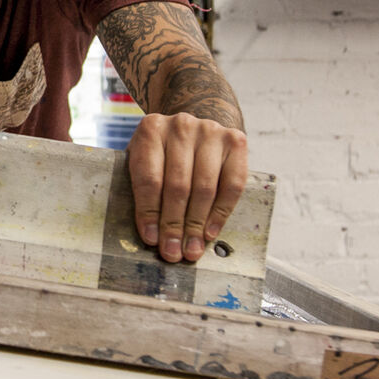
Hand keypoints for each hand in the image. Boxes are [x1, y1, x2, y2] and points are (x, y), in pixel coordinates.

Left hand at [126, 113, 248, 263]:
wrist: (195, 126)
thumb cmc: (163, 152)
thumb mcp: (143, 159)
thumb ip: (142, 188)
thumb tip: (150, 235)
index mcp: (151, 129)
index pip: (149, 177)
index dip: (149, 211)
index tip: (151, 239)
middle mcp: (181, 126)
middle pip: (178, 185)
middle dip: (174, 225)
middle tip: (172, 252)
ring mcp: (211, 131)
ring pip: (205, 187)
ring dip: (197, 224)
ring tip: (191, 249)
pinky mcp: (236, 140)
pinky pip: (232, 184)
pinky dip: (221, 212)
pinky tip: (210, 232)